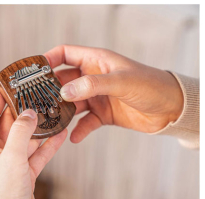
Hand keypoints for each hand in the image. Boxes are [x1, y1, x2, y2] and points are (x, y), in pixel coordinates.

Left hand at [0, 89, 66, 198]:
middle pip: (9, 124)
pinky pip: (35, 154)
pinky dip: (46, 145)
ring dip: (38, 128)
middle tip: (36, 94)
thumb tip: (28, 112)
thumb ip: (21, 132)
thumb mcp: (11, 158)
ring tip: (51, 111)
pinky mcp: (23, 173)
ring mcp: (9, 163)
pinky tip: (59, 134)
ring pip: (25, 139)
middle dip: (23, 111)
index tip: (9, 83)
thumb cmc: (2, 194)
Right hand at [44, 45, 183, 142]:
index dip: (49, 59)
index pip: (66, 54)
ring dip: (62, 111)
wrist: (171, 109)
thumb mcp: (121, 81)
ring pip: (72, 103)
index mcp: (96, 61)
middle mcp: (93, 78)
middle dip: (50, 90)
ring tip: (51, 120)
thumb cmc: (150, 85)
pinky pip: (85, 122)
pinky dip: (79, 130)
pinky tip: (74, 137)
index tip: (34, 71)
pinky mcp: (103, 114)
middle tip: (36, 100)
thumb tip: (64, 91)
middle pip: (64, 81)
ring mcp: (97, 97)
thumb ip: (93, 85)